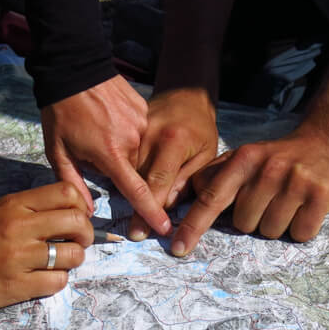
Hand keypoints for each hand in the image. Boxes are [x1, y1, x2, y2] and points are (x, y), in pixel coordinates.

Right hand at [0, 182, 93, 313]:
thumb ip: (31, 207)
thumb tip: (69, 210)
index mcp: (15, 205)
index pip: (67, 193)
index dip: (81, 206)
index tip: (76, 218)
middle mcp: (19, 227)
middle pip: (78, 222)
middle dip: (86, 234)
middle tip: (77, 242)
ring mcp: (19, 257)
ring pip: (73, 255)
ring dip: (73, 260)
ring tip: (60, 262)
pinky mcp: (17, 285)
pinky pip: (58, 281)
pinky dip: (57, 280)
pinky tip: (45, 278)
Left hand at [41, 75, 170, 235]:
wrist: (74, 67)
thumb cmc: (60, 111)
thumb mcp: (57, 151)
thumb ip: (73, 183)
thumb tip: (87, 210)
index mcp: (111, 153)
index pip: (136, 190)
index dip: (150, 212)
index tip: (164, 227)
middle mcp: (132, 140)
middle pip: (133, 170)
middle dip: (117, 168)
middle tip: (93, 149)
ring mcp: (141, 123)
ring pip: (137, 151)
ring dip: (122, 150)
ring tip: (100, 130)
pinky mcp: (144, 110)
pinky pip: (139, 132)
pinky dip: (126, 132)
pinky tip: (109, 119)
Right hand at [128, 88, 218, 239]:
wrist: (185, 95)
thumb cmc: (200, 129)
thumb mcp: (205, 153)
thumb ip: (188, 179)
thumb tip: (167, 204)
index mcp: (172, 141)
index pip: (158, 181)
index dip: (152, 209)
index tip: (148, 230)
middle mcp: (149, 136)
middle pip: (138, 179)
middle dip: (136, 209)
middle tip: (135, 234)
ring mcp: (134, 132)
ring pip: (127, 170)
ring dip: (128, 194)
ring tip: (130, 221)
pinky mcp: (128, 133)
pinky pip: (123, 158)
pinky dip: (123, 177)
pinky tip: (125, 195)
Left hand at [170, 129, 328, 255]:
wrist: (325, 143)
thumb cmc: (275, 159)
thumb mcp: (242, 158)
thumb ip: (211, 177)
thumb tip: (178, 199)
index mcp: (243, 159)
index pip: (211, 198)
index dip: (193, 226)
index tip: (178, 248)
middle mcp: (268, 168)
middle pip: (244, 224)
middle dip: (254, 219)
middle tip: (269, 200)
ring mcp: (296, 181)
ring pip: (271, 231)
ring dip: (277, 224)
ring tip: (288, 202)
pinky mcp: (321, 195)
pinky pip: (300, 233)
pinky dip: (301, 228)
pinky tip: (305, 208)